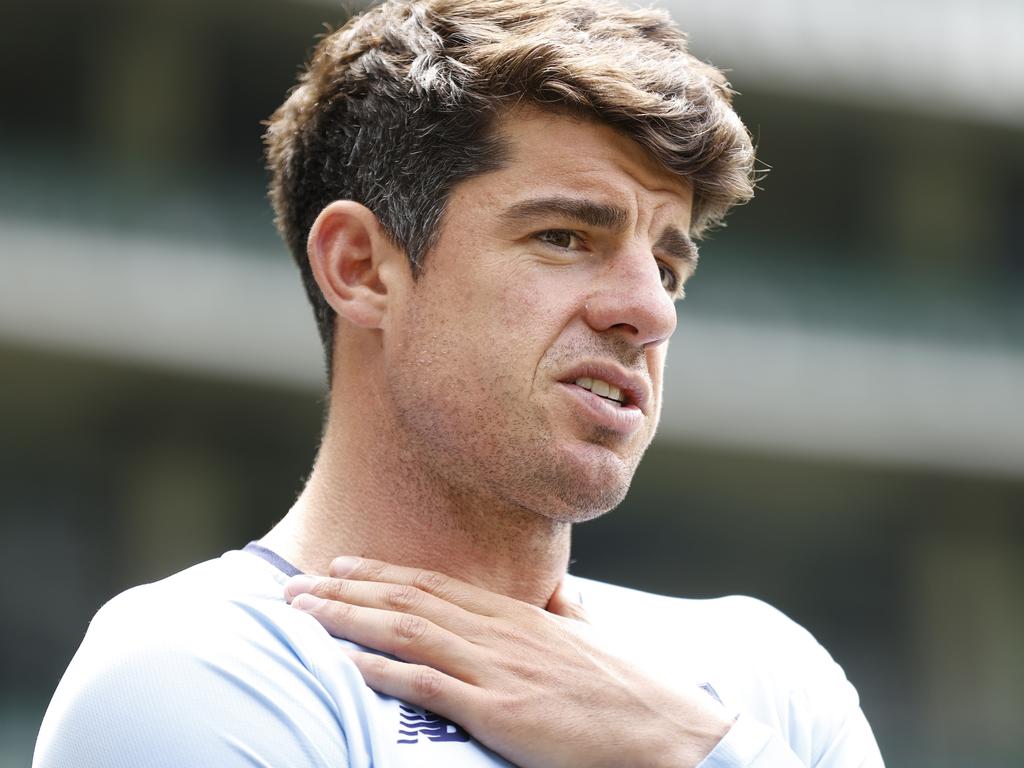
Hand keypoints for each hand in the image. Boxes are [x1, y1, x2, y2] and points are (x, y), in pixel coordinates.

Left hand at [284, 558, 732, 767]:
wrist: (665, 731)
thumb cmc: (629, 691)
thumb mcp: (593, 641)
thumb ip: (567, 614)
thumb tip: (559, 594)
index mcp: (520, 616)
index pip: (437, 585)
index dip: (383, 574)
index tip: (342, 566)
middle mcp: (500, 632)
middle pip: (409, 601)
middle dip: (347, 591)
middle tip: (295, 586)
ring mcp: (497, 670)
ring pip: (407, 632)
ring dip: (347, 620)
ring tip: (302, 614)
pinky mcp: (500, 712)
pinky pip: (426, 686)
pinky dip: (379, 670)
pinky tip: (343, 663)